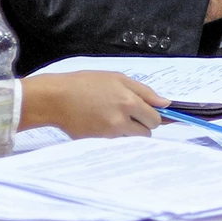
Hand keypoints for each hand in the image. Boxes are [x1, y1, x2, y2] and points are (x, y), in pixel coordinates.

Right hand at [21, 73, 167, 137]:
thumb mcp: (116, 78)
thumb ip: (144, 91)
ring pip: (132, 138)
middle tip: (130, 114)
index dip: (154, 116)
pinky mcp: (99, 142)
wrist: (55, 98)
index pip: (155, 119)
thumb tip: (166, 103)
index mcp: (129, 101)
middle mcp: (121, 120)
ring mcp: (110, 134)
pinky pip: (116, 142)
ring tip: (112, 116)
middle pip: (147, 132)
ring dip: (129, 130)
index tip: (151, 114)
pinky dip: (114, 135)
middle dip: (143, 124)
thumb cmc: (85, 83)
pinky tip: (101, 122)